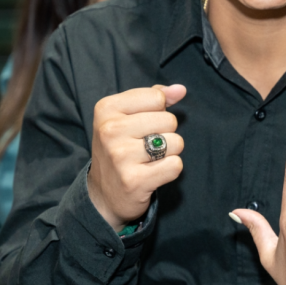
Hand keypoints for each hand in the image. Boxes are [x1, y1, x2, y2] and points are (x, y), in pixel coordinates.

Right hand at [88, 85, 186, 229]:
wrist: (105, 195)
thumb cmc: (121, 149)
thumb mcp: (128, 117)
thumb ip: (155, 98)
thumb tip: (180, 89)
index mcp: (106, 108)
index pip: (157, 98)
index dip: (159, 111)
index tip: (142, 125)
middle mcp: (110, 130)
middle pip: (169, 120)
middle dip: (165, 133)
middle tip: (145, 146)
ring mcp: (120, 156)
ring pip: (175, 142)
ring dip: (170, 152)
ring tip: (149, 160)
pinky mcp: (134, 180)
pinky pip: (175, 165)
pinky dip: (170, 170)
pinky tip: (153, 173)